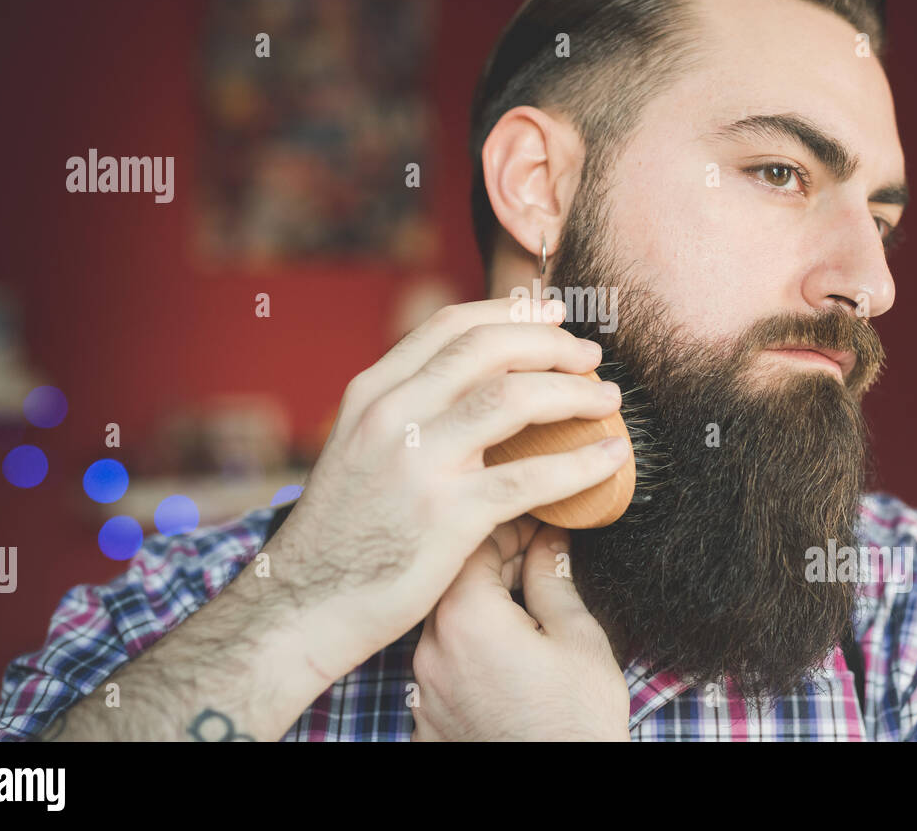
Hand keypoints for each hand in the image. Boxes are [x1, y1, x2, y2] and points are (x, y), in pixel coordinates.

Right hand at [264, 297, 629, 686]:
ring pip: (515, 399)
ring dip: (573, 393)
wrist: (304, 603)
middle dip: (552, 344)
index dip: (512, 313)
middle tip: (590, 356)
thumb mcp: (358, 447)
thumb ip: (406, 409)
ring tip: (606, 399)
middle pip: (489, 349)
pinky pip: (532, 476)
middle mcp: (393, 415)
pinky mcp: (449, 516)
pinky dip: (582, 463)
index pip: (451, 326)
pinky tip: (611, 460)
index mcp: (373, 392)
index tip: (553, 315)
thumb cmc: (343, 530)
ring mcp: (420, 463)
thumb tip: (473, 382)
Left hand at [410, 519, 631, 740]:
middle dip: (496, 564)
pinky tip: (505, 659)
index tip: (541, 525)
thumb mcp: (578, 637)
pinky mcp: (425, 721)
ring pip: (445, 623)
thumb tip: (548, 540)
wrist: (565, 795)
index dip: (511, 525)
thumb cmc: (576, 721)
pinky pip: (441, 666)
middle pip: (453, 580)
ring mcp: (423, 688)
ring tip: (525, 611)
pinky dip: (468, 651)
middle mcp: (430, 649)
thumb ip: (553, 578)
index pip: (473, 542)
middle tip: (540, 560)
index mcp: (466, 617)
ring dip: (479, 608)